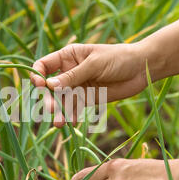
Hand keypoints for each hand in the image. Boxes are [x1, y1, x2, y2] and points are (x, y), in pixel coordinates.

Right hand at [30, 43, 149, 126]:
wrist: (141, 69)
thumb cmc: (118, 58)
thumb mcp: (94, 64)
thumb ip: (73, 76)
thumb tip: (49, 85)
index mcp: (67, 57)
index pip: (43, 66)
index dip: (37, 75)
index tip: (39, 85)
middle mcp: (69, 72)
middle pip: (50, 87)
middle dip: (48, 99)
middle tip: (51, 109)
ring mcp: (77, 87)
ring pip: (61, 101)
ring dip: (59, 111)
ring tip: (59, 122)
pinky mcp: (87, 99)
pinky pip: (74, 109)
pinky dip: (71, 116)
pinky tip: (72, 121)